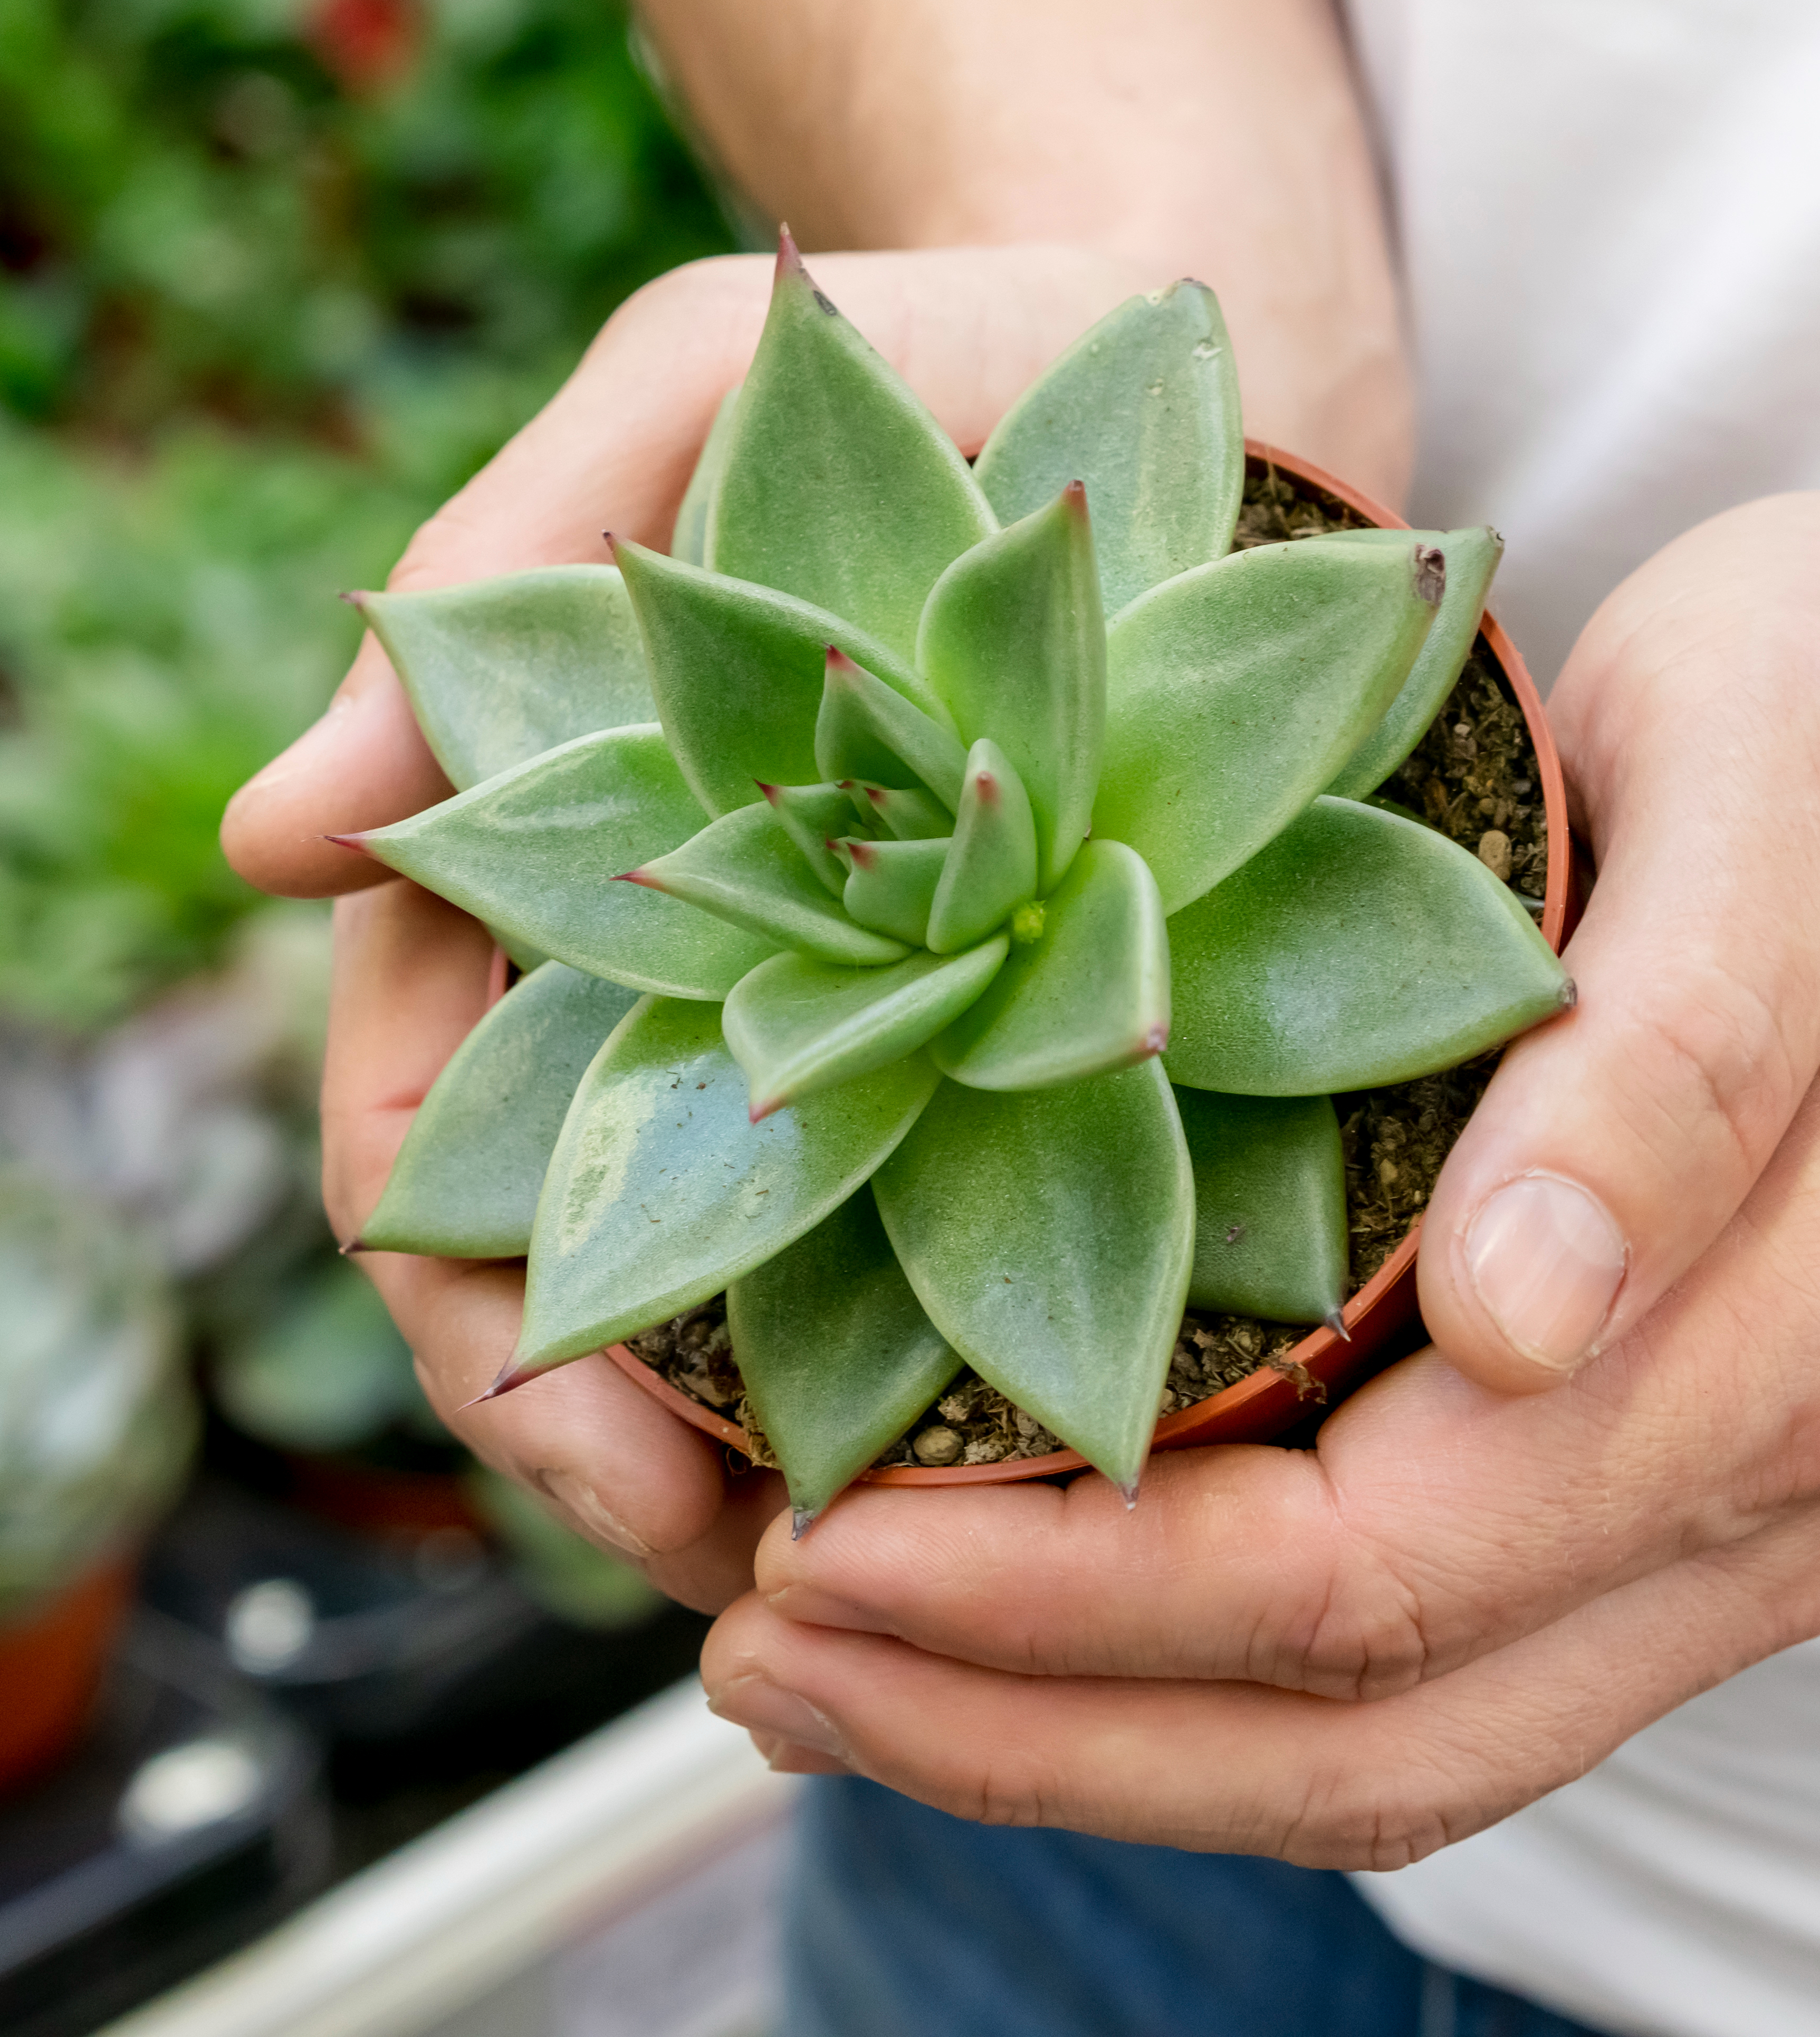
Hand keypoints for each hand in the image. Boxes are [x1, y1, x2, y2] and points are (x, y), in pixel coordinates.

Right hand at [236, 242, 1178, 1604]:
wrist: (1169, 341)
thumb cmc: (889, 350)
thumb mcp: (675, 400)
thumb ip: (477, 589)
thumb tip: (258, 845)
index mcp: (539, 862)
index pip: (431, 1150)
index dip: (487, 1331)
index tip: (612, 1467)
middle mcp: (665, 961)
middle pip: (580, 1265)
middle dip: (632, 1451)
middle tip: (778, 1582)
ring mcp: (831, 998)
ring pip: (756, 1290)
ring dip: (795, 1450)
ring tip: (920, 1574)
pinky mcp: (1007, 1004)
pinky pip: (954, 1215)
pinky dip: (960, 1350)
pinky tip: (1038, 1444)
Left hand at [704, 496, 1819, 1856]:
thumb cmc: (1814, 723)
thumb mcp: (1756, 800)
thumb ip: (1677, 1065)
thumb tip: (1520, 1328)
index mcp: (1754, 1356)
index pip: (1364, 1576)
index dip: (1073, 1601)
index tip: (814, 1548)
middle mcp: (1728, 1498)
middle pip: (1350, 1718)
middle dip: (1022, 1718)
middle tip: (753, 1658)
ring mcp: (1666, 1522)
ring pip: (1369, 1743)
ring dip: (1069, 1740)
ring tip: (813, 1679)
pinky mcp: (1598, 1490)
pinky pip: (1392, 1663)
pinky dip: (1166, 1684)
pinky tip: (981, 1631)